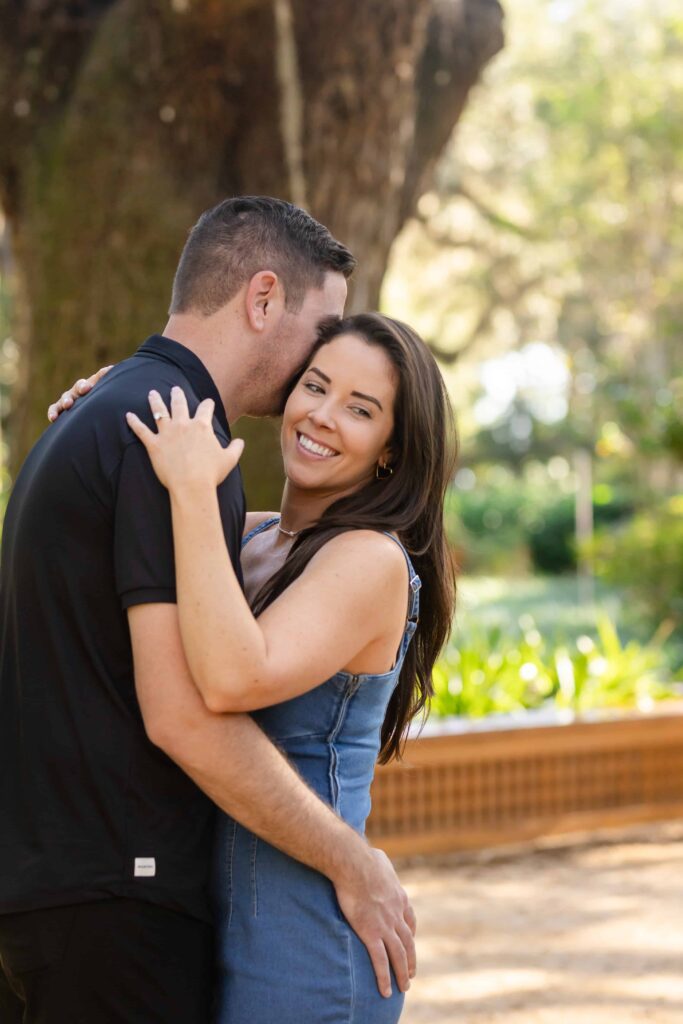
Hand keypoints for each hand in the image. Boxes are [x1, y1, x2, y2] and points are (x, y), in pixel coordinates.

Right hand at [47, 365, 113, 420]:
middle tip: (85, 389)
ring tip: (68, 404)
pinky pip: (55, 408)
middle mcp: (81, 390)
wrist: (89, 416)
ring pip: (66, 397)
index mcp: (95, 385)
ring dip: (67, 400)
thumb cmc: (106, 404)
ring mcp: (70, 398)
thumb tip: (117, 372)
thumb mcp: (113, 396)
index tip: (107, 372)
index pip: (98, 377)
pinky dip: (53, 411)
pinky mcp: (60, 409)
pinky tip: (53, 418)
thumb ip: (116, 386)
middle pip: (79, 386)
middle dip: (82, 387)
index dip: (101, 375)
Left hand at [125, 386, 243, 492]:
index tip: (208, 402)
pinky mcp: (153, 445)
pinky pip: (141, 430)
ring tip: (152, 393)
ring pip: (159, 412)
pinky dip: (133, 422)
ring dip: (155, 401)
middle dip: (178, 394)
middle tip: (175, 388)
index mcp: (202, 426)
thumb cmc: (212, 474)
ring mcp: (167, 433)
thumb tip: (241, 442)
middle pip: (179, 404)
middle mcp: (183, 425)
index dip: (208, 404)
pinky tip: (127, 415)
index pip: (205, 408)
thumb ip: (235, 448)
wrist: (192, 486)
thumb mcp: (230, 460)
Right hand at [334, 846, 416, 998]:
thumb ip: (382, 864)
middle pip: (408, 943)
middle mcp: (396, 914)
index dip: (410, 935)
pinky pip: (380, 960)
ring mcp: (385, 925)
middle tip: (411, 974)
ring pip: (399, 955)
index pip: (409, 921)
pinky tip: (386, 991)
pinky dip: (384, 977)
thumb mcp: (381, 859)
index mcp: (399, 897)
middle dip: (411, 960)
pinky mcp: (371, 932)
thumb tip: (378, 858)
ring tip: (404, 987)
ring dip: (403, 973)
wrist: (353, 863)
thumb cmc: (363, 857)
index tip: (409, 944)